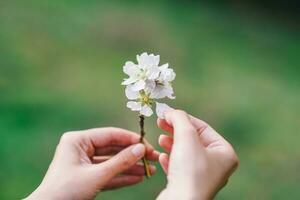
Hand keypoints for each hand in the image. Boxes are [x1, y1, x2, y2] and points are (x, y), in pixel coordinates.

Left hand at [26, 128, 158, 199]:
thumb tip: (141, 150)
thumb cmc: (66, 191)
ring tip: (149, 170)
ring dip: (130, 167)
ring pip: (112, 162)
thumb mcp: (96, 176)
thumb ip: (120, 162)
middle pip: (113, 149)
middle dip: (132, 156)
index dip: (130, 140)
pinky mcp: (86, 176)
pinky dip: (121, 177)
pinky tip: (138, 178)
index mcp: (78, 140)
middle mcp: (81, 148)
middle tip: (153, 158)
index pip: (110, 135)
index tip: (148, 146)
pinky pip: (107, 174)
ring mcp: (84, 163)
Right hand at [156, 110, 238, 199]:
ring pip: (185, 153)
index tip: (167, 113)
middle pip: (193, 139)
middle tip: (161, 122)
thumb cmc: (190, 171)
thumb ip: (180, 119)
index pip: (203, 127)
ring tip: (160, 139)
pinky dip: (170, 159)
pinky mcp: (189, 184)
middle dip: (175, 130)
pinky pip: (180, 167)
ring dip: (171, 143)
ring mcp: (202, 176)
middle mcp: (216, 165)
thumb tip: (171, 111)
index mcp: (224, 153)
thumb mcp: (186, 136)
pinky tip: (162, 156)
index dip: (184, 118)